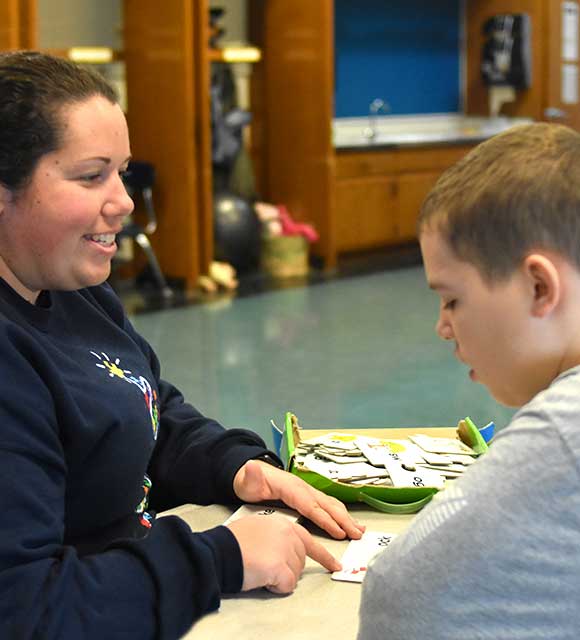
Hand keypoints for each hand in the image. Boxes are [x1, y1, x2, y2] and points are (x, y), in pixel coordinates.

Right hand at [226, 514, 340, 592]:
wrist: (221, 551)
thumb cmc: (232, 542)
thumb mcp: (257, 528)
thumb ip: (275, 536)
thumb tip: (280, 549)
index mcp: (283, 524)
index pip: (309, 541)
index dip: (323, 556)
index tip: (334, 564)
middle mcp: (288, 534)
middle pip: (301, 560)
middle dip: (288, 569)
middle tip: (267, 566)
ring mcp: (286, 549)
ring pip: (295, 574)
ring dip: (280, 577)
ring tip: (260, 568)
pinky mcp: (281, 566)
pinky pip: (287, 585)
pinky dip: (276, 587)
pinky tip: (262, 577)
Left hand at [233, 460, 364, 539]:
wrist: (249, 475)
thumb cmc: (250, 482)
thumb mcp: (247, 479)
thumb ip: (250, 476)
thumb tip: (251, 466)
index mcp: (291, 487)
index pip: (311, 506)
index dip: (325, 519)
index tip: (338, 532)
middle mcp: (303, 488)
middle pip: (326, 505)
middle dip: (343, 520)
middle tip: (357, 535)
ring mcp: (307, 491)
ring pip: (330, 505)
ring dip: (346, 518)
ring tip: (359, 530)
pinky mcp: (307, 496)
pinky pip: (327, 505)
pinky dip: (340, 514)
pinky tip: (348, 523)